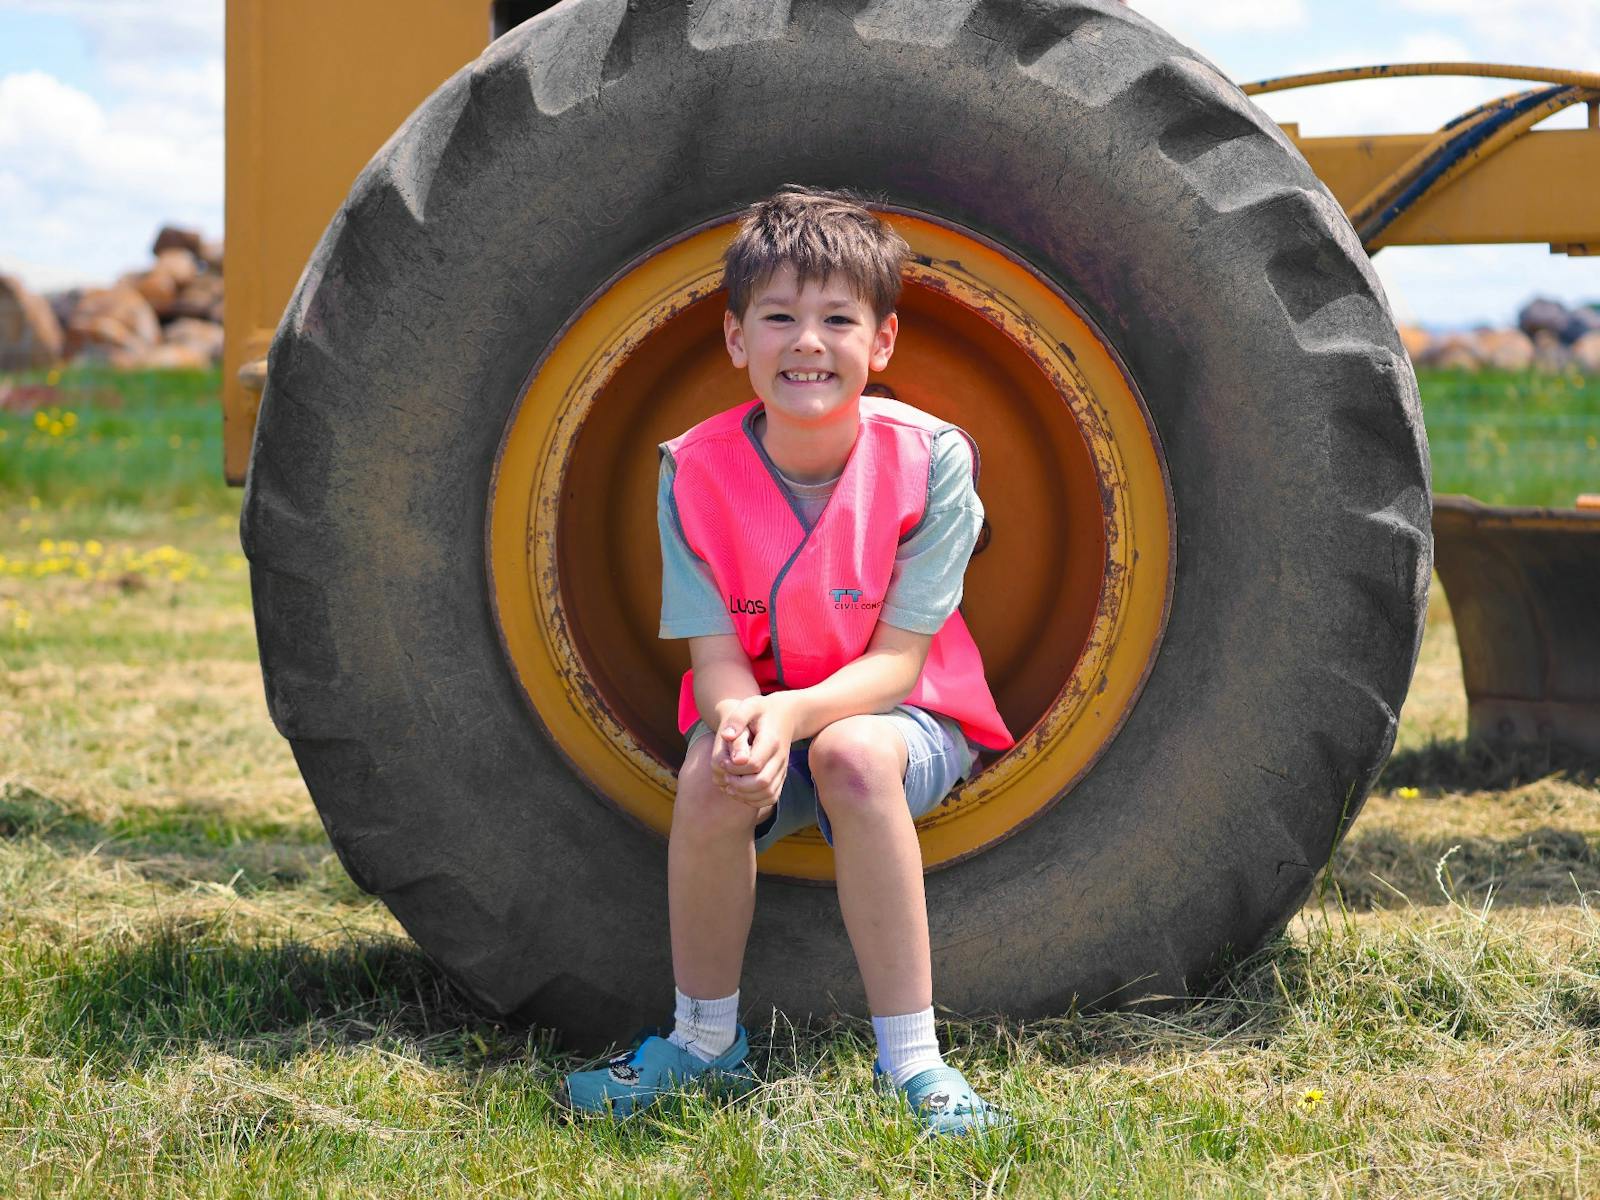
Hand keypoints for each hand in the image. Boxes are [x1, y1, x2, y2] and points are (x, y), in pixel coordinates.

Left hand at [710, 694, 796, 809]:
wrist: (786, 716)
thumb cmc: (762, 710)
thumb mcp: (749, 706)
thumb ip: (737, 719)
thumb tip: (727, 737)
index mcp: (771, 741)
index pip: (754, 764)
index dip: (734, 767)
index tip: (723, 761)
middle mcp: (780, 757)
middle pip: (762, 782)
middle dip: (739, 784)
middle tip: (726, 776)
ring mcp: (782, 769)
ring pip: (767, 793)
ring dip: (745, 795)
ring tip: (730, 785)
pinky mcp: (781, 776)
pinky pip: (771, 797)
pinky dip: (754, 800)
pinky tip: (740, 791)